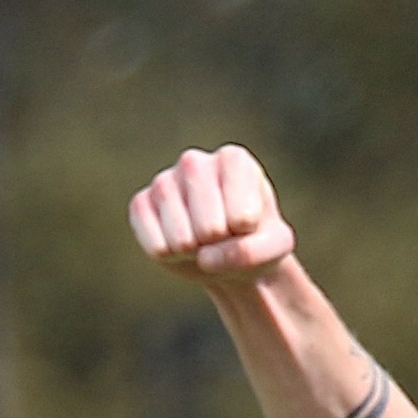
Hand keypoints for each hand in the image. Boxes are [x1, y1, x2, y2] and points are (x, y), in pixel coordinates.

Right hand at [126, 144, 298, 289]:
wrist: (228, 250)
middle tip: (222, 236)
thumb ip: (255, 252)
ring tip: (202, 240)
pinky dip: (169, 256)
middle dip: (220, 246)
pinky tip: (178, 244)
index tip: (247, 224)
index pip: (242, 218)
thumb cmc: (256, 238)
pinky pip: (154, 244)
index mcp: (234, 160)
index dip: (246, 236)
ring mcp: (164, 181)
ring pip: (181, 239)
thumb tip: (205, 257)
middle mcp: (195, 161)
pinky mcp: (141, 204)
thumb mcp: (276, 247)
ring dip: (195, 253)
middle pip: (210, 229)